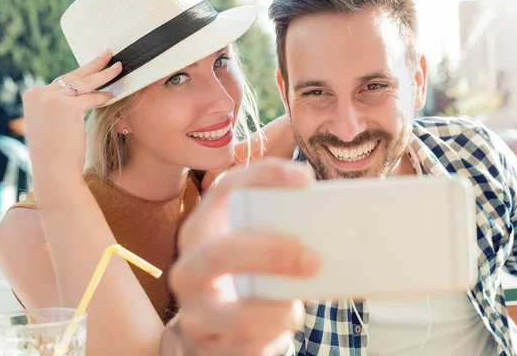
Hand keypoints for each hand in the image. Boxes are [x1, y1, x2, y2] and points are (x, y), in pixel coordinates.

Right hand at [22, 50, 117, 182]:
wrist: (54, 171)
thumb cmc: (56, 153)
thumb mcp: (53, 124)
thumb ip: (61, 107)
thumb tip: (83, 96)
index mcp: (32, 96)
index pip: (61, 81)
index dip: (80, 74)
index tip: (93, 66)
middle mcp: (39, 94)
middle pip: (72, 76)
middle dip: (93, 64)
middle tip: (108, 54)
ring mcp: (51, 99)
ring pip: (84, 84)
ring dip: (104, 74)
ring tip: (118, 67)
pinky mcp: (67, 107)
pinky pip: (92, 98)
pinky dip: (104, 97)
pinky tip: (115, 94)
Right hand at [170, 158, 321, 355]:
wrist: (208, 329)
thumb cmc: (243, 276)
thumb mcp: (252, 247)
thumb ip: (275, 230)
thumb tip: (327, 225)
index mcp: (201, 230)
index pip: (224, 190)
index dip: (263, 178)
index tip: (305, 180)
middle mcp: (188, 269)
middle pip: (222, 253)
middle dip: (273, 255)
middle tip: (316, 259)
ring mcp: (193, 313)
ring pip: (243, 315)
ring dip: (282, 312)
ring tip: (296, 308)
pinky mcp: (206, 350)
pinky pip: (251, 349)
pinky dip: (276, 339)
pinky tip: (282, 327)